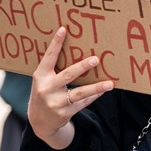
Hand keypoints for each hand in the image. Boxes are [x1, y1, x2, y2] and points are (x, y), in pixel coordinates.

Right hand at [26, 28, 113, 149]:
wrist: (40, 121)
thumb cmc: (46, 93)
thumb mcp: (44, 80)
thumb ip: (55, 68)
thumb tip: (78, 50)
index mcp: (41, 76)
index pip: (49, 57)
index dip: (56, 43)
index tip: (63, 29)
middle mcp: (46, 89)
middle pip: (67, 75)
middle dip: (82, 67)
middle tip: (96, 59)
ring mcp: (55, 103)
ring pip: (79, 93)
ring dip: (96, 88)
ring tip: (110, 83)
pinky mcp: (64, 113)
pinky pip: (83, 103)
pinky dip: (94, 96)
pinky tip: (104, 90)